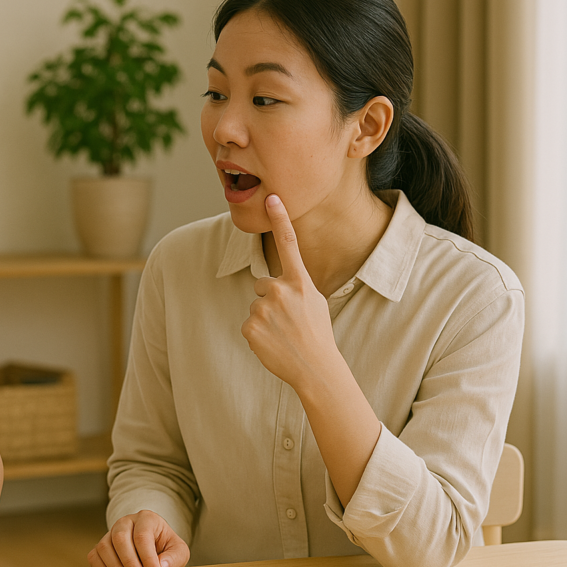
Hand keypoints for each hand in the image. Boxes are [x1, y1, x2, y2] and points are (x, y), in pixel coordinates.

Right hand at [87, 510, 188, 566]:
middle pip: (120, 538)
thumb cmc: (165, 547)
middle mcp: (126, 522)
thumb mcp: (178, 550)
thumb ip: (174, 558)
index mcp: (146, 518)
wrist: (155, 545)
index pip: (142, 536)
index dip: (147, 557)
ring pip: (104, 546)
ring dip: (114, 566)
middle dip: (130, 562)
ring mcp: (111, 532)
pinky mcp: (102, 545)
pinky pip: (94, 554)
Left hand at [241, 194, 337, 386]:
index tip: (272, 198)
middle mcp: (280, 290)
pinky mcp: (249, 326)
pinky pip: (248, 325)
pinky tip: (273, 343)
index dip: (280, 219)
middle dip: (270, 300)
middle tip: (289, 320)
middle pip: (263, 285)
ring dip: (265, 319)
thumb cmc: (317, 334)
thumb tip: (271, 286)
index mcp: (300, 282)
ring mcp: (263, 308)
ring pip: (256, 307)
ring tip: (283, 334)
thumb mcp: (315, 302)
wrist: (315, 368)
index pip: (288, 244)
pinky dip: (258, 334)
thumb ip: (294, 287)